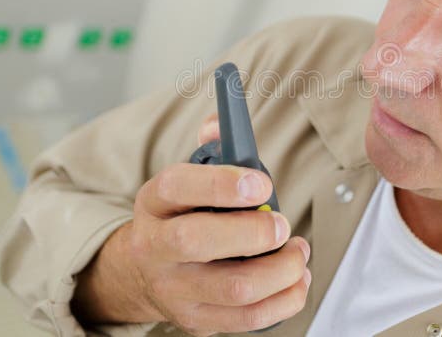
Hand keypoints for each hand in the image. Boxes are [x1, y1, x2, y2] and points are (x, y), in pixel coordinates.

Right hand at [72, 114, 310, 335]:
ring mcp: (174, 288)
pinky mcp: (197, 319)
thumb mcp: (186, 180)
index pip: (177, 186)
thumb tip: (221, 123)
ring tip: (296, 251)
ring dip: (280, 269)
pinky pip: (247, 319)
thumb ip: (211, 148)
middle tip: (282, 224)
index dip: (221, 183)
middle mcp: (156, 246)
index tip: (262, 184)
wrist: (145, 272)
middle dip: (254, 231)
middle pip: (197, 241)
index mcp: (155, 202)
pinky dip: (284, 301)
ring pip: (233, 287)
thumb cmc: (182, 218)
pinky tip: (295, 279)